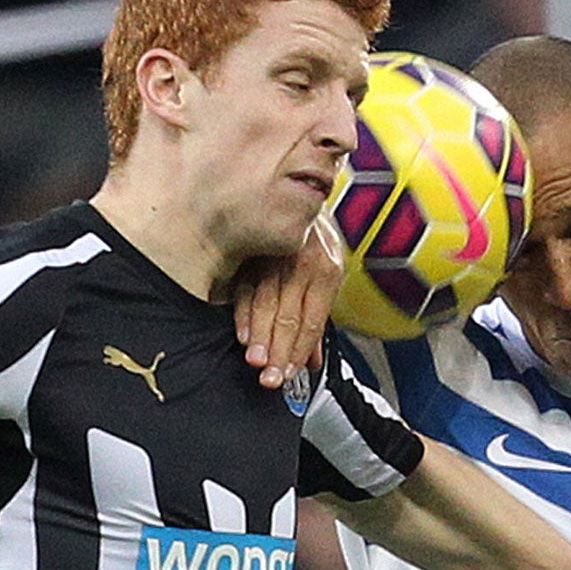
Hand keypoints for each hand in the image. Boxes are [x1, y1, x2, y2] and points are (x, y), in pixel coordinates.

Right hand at [233, 211, 342, 388]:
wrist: (300, 191)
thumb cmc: (314, 241)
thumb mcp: (326, 275)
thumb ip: (317, 319)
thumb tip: (311, 361)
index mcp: (328, 270)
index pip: (312, 320)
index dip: (299, 350)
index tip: (289, 374)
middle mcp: (304, 262)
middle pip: (289, 316)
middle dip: (279, 351)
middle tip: (270, 379)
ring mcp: (276, 256)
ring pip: (266, 303)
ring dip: (259, 336)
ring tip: (256, 361)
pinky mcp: (253, 251)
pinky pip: (246, 287)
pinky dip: (243, 312)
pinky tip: (242, 334)